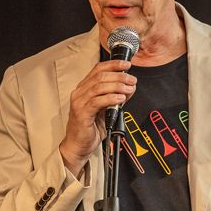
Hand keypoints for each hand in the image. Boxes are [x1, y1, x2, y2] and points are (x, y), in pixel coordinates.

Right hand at [59, 59, 136, 174]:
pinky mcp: (82, 114)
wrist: (79, 145)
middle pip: (100, 76)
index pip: (98, 69)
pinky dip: (111, 98)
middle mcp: (79, 93)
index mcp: (84, 88)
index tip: (127, 65)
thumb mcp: (107, 109)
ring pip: (99, 87)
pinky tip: (120, 99)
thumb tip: (130, 86)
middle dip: (119, 76)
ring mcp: (79, 103)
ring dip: (117, 86)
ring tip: (128, 89)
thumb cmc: (90, 128)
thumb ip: (116, 96)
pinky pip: (97, 102)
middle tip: (131, 79)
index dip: (113, 64)